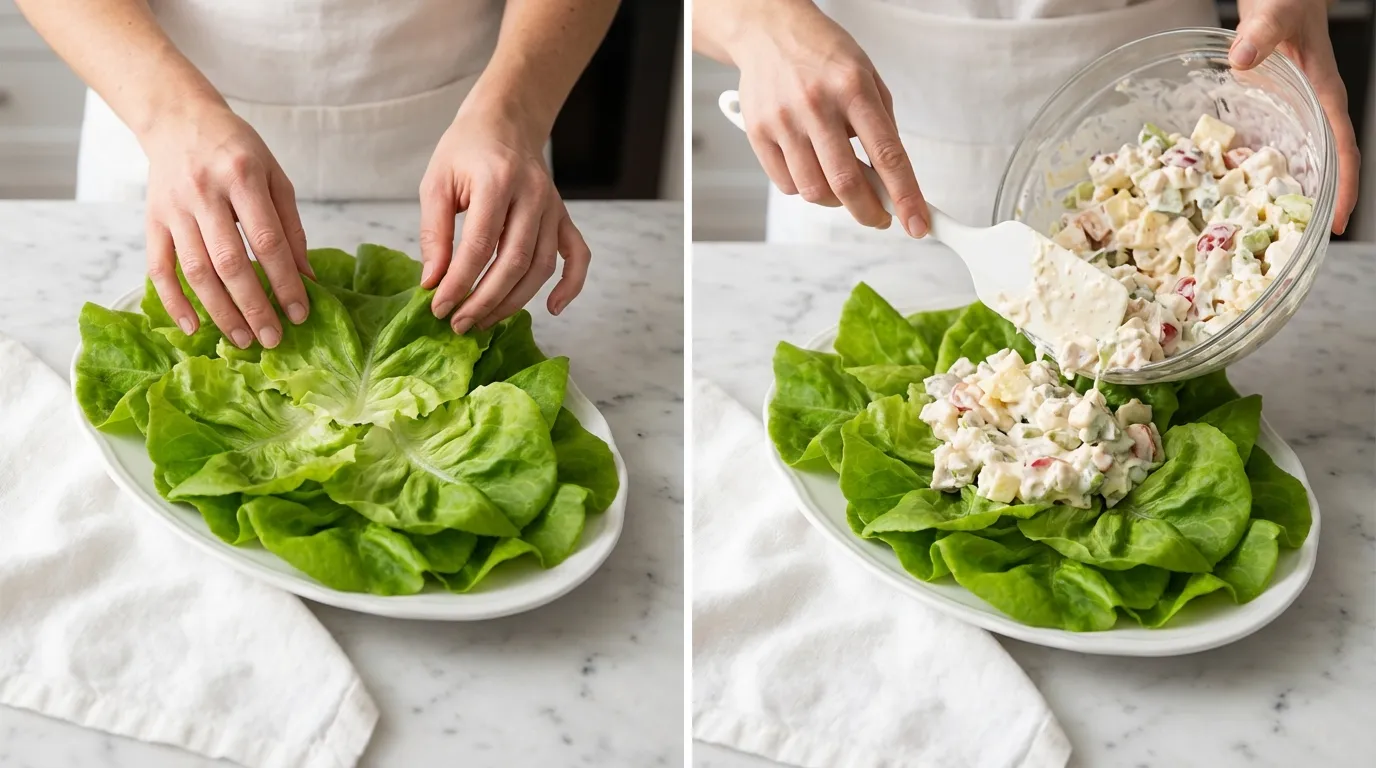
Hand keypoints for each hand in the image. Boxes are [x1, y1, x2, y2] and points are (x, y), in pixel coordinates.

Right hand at [143, 99, 311, 348]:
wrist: (178, 119)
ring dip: (220, 311)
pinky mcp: (152, 219)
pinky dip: (173, 301)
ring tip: (243, 339)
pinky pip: (159, 267)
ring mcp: (174, 208)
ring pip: (196, 270)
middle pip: (230, 262)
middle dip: (254, 306)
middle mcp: (205, 193)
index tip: (300, 313)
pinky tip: (192, 326)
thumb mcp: (274, 176)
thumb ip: (291, 226)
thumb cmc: (236, 149)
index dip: (285, 282)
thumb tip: (307, 278)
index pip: (267, 241)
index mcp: (243, 177)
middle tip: (273, 339)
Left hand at [418, 102, 589, 333]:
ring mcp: (553, 207)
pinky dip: (571, 285)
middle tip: (460, 324)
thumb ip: (433, 233)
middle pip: (514, 262)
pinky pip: (577, 256)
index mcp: (497, 182)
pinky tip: (552, 309)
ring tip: (485, 321)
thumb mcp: (437, 183)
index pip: (479, 246)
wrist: (505, 122)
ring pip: (541, 267)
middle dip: (485, 300)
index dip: (459, 283)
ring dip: (514, 301)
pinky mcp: (564, 216)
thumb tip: (433, 282)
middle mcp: (532, 195)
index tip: (440, 307)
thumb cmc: (465, 151)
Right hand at [725, 1, 927, 235]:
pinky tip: (812, 169)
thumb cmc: (823, 55)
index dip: (905, 196)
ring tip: (841, 185)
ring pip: (814, 190)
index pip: (887, 154)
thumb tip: (892, 178)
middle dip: (870, 212)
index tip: (917, 224)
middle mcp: (817, 104)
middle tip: (880, 218)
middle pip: (847, 182)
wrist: (769, 30)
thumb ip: (881, 124)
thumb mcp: (866, 76)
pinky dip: (805, 189)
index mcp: (853, 88)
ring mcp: (784, 120)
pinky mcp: (758, 132)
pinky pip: (787, 184)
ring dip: (835, 201)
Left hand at [1231, 0, 1359, 233]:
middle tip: (1292, 245)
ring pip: (1294, 161)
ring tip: (1262, 236)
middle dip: (1312, 205)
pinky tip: (1231, 196)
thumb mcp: (1276, 13)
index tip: (1338, 222)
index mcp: (1324, 94)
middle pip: (1320, 165)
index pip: (1342, 147)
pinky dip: (1253, 172)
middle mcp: (1311, 110)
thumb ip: (1261, 32)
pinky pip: (1266, 147)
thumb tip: (1243, 58)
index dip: (1343, 186)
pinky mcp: (1269, 110)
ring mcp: (1290, 112)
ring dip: (1282, 194)